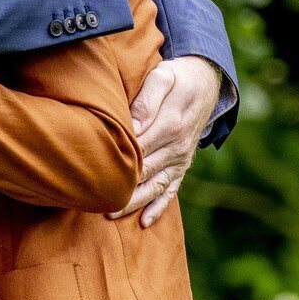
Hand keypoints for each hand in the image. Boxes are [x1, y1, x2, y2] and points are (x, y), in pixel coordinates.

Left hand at [111, 56, 220, 226]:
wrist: (204, 83)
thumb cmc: (176, 77)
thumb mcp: (163, 77)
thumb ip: (148, 99)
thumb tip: (134, 125)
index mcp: (170, 124)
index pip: (140, 148)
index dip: (119, 162)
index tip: (94, 172)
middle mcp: (177, 146)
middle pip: (145, 172)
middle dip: (121, 189)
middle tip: (94, 202)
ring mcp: (181, 158)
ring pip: (155, 186)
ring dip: (134, 203)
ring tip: (110, 215)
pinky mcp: (182, 166)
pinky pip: (171, 190)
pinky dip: (159, 207)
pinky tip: (144, 222)